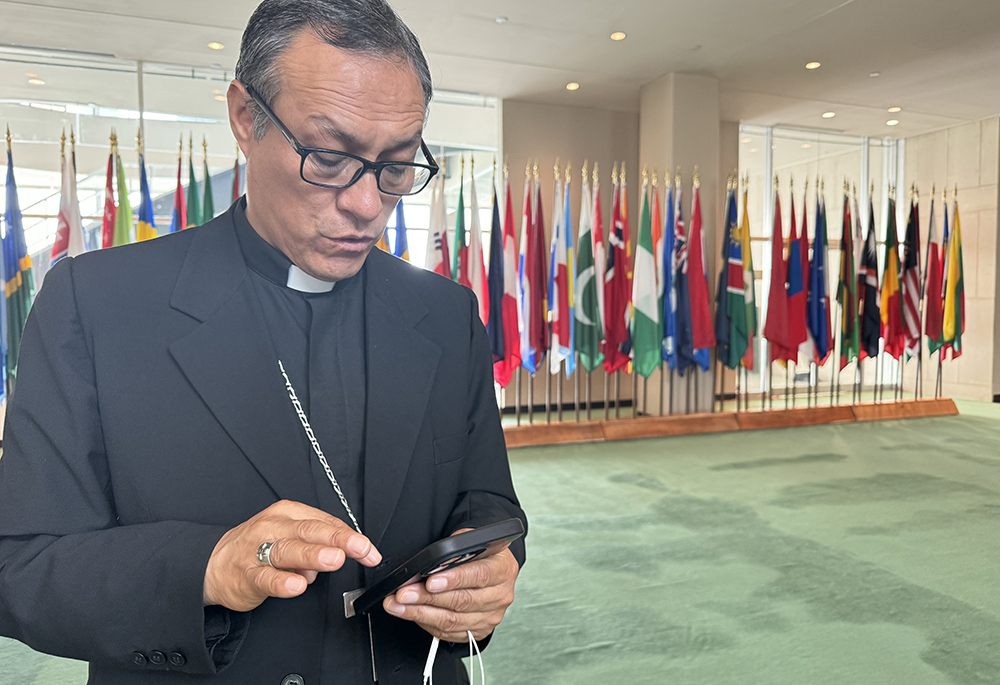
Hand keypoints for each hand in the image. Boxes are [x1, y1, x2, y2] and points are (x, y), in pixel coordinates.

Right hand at [204, 500, 381, 611]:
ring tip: (335, 560)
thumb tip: (346, 551)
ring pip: (288, 550)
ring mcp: (257, 550)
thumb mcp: (290, 535)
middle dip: (338, 540)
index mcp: (288, 513)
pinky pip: (265, 578)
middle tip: (360, 548)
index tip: (370, 551)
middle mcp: (273, 527)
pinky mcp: (245, 575)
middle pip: (310, 531)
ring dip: (314, 555)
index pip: (324, 522)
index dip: (350, 536)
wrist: (214, 564)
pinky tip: (296, 585)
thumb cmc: (259, 547)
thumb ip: (318, 542)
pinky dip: (282, 581)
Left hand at [381, 529, 518, 642]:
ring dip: (420, 613)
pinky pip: (450, 632)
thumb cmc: (479, 553)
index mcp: (503, 569)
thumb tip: (433, 564)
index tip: (429, 581)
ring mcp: (491, 616)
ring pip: (453, 620)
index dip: (454, 579)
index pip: (479, 575)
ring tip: (398, 606)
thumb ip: (455, 550)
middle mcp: (501, 595)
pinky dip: (427, 623)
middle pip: (462, 601)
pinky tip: (413, 614)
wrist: (490, 567)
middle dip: (427, 598)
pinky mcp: (480, 630)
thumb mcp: (470, 540)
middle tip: (403, 594)